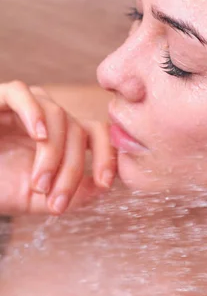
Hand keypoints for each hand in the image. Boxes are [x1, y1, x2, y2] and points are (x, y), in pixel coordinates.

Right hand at [0, 81, 116, 215]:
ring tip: (39, 183)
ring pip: (58, 116)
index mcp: (63, 137)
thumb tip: (104, 187)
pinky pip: (21, 93)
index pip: (97, 134)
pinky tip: (37, 136)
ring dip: (53, 154)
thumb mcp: (37, 198)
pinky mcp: (1, 97)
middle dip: (73, 170)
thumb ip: (71, 194)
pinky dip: (33, 112)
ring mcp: (27, 106)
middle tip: (56, 202)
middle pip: (79, 131)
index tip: (106, 182)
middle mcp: (49, 118)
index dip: (107, 155)